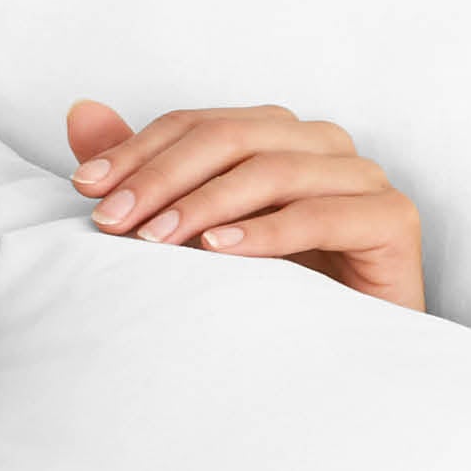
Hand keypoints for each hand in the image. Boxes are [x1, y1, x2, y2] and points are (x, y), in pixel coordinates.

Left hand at [65, 99, 423, 311]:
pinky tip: (218, 251)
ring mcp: (361, 180)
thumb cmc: (258, 293)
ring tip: (153, 242)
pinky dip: (268, 232)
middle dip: (162, 177)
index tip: (84, 189)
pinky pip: (325, 215)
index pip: (198, 124)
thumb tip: (79, 113)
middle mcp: (321, 148)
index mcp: (275, 138)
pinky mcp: (391, 221)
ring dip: (206, 204)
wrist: (328, 358)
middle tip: (110, 222)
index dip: (138, 151)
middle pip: (234, 137)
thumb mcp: (188, 233)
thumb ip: (141, 175)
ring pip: (276, 169)